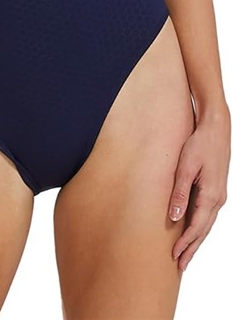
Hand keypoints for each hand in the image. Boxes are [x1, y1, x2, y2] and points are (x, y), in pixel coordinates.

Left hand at [168, 104, 230, 271]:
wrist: (216, 127)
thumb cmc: (199, 144)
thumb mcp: (186, 167)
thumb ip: (180, 193)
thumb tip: (174, 218)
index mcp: (211, 196)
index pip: (196, 228)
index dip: (185, 244)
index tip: (174, 257)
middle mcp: (218, 199)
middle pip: (203, 230)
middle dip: (192, 248)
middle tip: (180, 265)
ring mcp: (219, 195)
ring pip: (207, 224)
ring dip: (196, 239)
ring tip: (186, 253)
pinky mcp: (216, 189)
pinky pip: (207, 214)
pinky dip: (200, 226)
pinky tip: (192, 229)